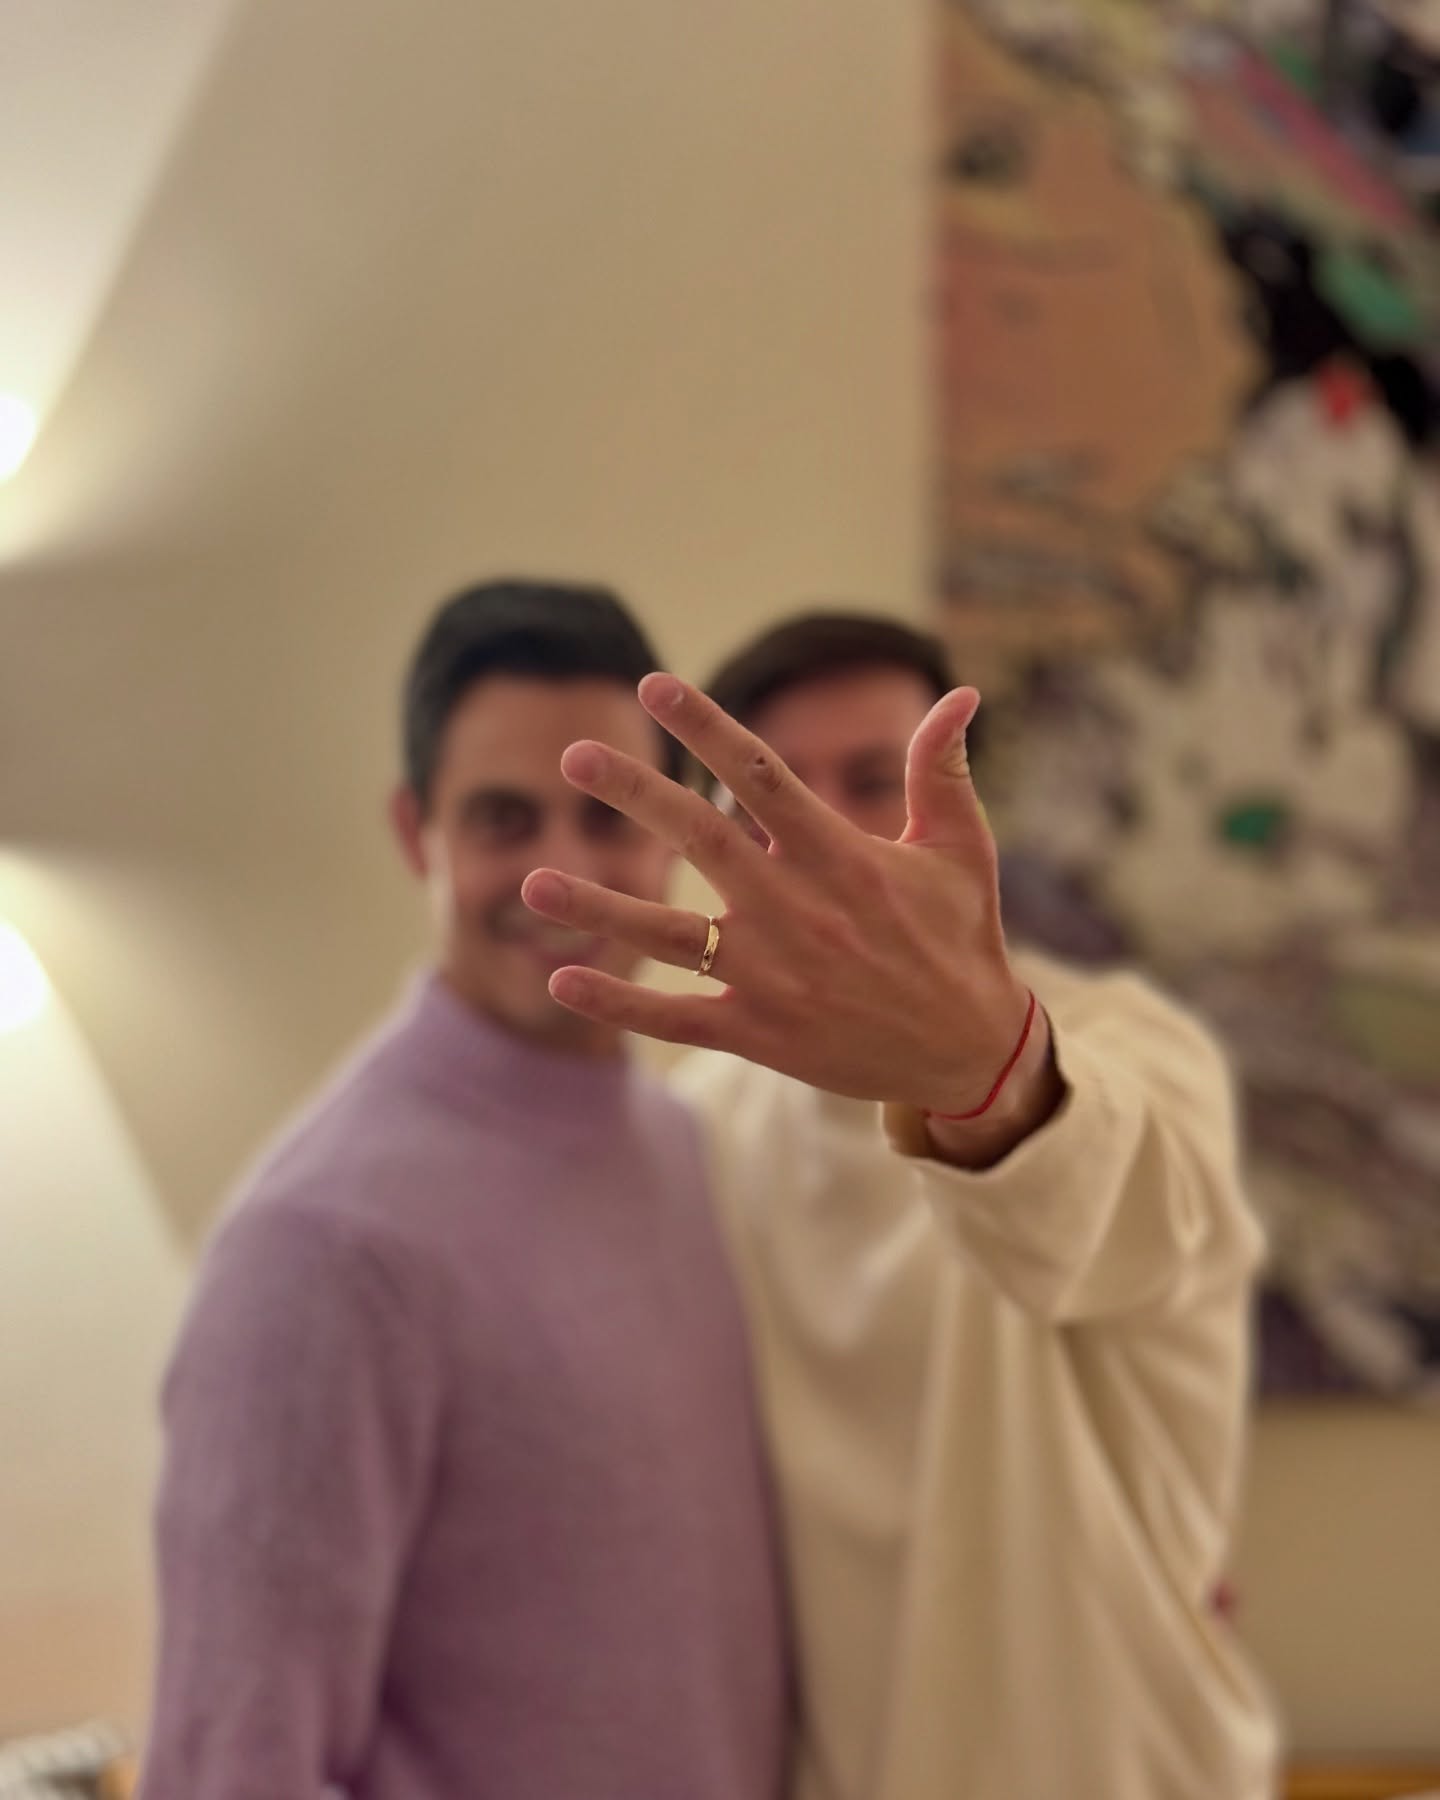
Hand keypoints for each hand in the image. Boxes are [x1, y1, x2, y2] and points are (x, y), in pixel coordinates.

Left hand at [521, 673, 1035, 1116]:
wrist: (969, 1053)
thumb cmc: (959, 939)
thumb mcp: (960, 848)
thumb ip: (941, 770)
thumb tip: (961, 692)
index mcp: (840, 856)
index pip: (760, 776)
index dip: (706, 727)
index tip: (655, 686)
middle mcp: (796, 910)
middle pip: (700, 839)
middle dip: (635, 793)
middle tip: (576, 756)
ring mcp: (772, 976)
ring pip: (668, 936)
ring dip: (597, 907)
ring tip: (532, 880)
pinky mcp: (760, 1034)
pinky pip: (675, 1018)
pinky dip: (618, 1004)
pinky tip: (561, 977)